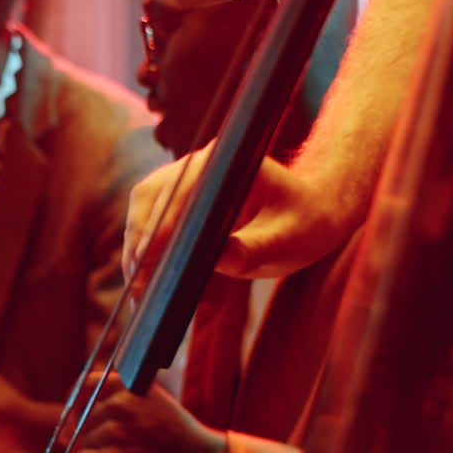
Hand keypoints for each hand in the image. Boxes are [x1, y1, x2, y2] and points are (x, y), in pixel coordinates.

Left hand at [73, 373, 234, 452]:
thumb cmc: (173, 434)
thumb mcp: (150, 399)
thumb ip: (116, 399)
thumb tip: (70, 419)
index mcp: (128, 385)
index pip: (85, 385)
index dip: (76, 402)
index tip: (77, 417)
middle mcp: (119, 404)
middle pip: (84, 419)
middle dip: (95, 433)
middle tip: (119, 446)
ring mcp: (115, 430)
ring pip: (85, 442)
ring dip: (100, 452)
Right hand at [124, 144, 341, 286]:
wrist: (315, 209)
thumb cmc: (307, 221)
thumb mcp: (290, 240)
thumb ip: (255, 250)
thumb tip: (220, 258)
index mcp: (226, 161)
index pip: (178, 193)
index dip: (158, 229)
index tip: (146, 262)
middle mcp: (200, 162)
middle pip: (150, 198)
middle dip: (139, 244)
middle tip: (136, 288)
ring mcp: (187, 177)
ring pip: (144, 207)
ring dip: (137, 248)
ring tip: (137, 292)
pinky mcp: (182, 196)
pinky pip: (151, 217)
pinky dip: (145, 248)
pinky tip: (145, 280)